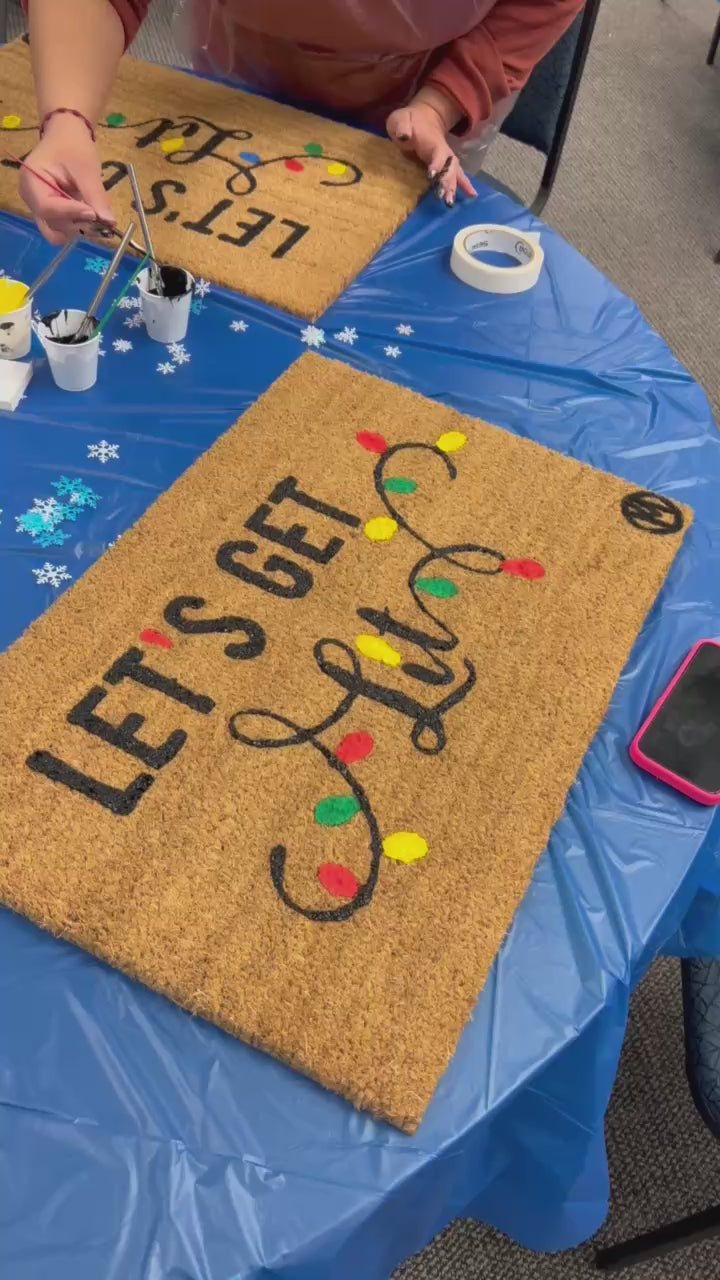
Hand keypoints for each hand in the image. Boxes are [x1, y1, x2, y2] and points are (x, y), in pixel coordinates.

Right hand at [19, 113, 114, 243]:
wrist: (66, 135)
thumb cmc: (73, 145)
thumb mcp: (86, 168)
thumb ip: (95, 196)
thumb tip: (109, 222)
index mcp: (31, 181)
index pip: (48, 208)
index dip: (72, 214)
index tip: (94, 212)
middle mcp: (30, 198)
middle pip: (51, 225)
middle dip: (76, 224)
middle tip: (96, 213)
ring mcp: (38, 207)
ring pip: (57, 231)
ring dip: (78, 227)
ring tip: (92, 210)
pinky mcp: (49, 213)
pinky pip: (62, 227)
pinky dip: (77, 225)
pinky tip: (88, 212)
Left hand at [386, 93, 475, 206]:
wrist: (424, 116)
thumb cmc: (410, 120)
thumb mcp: (401, 119)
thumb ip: (401, 126)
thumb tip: (404, 137)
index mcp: (433, 142)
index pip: (438, 154)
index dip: (437, 165)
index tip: (432, 177)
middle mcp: (443, 152)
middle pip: (450, 168)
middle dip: (448, 183)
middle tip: (444, 198)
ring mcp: (446, 159)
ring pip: (454, 174)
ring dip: (453, 189)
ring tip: (450, 203)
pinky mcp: (445, 166)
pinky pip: (457, 176)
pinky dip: (464, 186)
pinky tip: (472, 196)